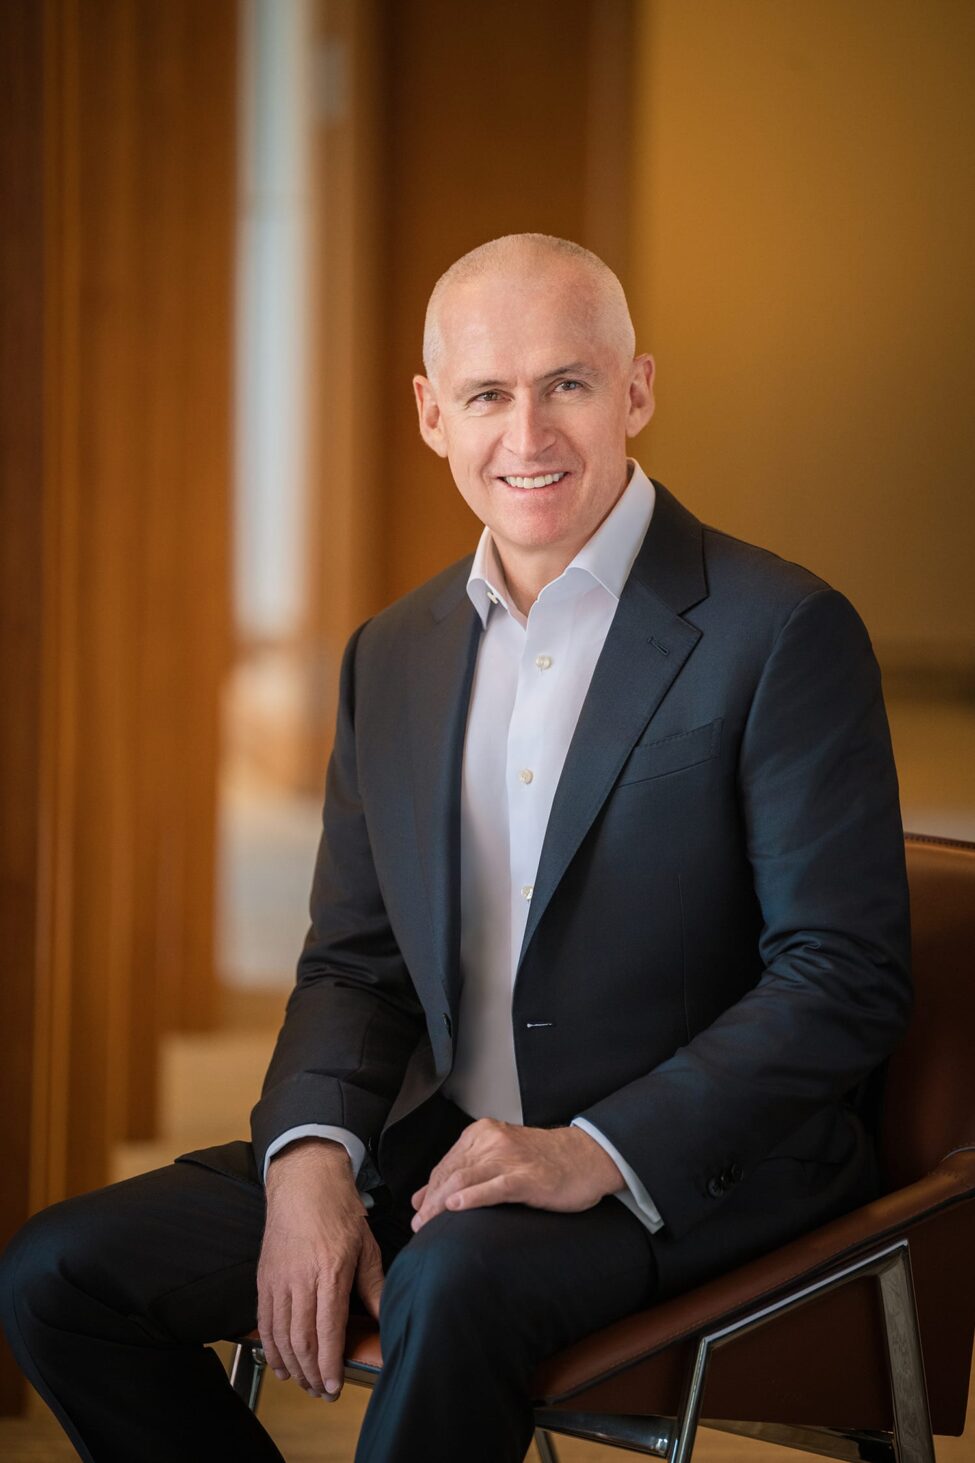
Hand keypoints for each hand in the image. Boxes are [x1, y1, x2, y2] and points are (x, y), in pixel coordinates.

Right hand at [257, 1138, 383, 1399]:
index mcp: (330, 1272)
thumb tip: (386, 1316)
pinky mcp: (264, 1277)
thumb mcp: (366, 1245)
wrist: (304, 1180)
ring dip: (292, 1365)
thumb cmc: (338, 1209)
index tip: (334, 1385)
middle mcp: (301, 1280)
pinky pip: (265, 1320)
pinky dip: (271, 1347)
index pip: (328, 1331)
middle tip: (322, 1391)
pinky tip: (280, 1362)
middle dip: (312, 1373)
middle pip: (302, 1340)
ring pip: (281, 1335)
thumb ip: (374, 1285)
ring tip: (305, 1382)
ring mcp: (279, 1279)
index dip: (330, 1364)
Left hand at [410, 1119, 623, 1230]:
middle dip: (430, 1201)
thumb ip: (461, 1174)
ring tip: (428, 1223)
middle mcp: (493, 1140)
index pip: (446, 1164)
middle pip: (451, 1172)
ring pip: (465, 1178)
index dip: (428, 1190)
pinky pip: (494, 1187)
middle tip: (418, 1226)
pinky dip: (472, 1196)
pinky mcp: (528, 1177)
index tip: (417, 1212)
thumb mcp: (498, 1161)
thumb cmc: (543, 1162)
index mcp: (482, 1133)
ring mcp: (510, 1158)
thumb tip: (420, 1198)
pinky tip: (457, 1207)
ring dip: (441, 1203)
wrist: (587, 1157)